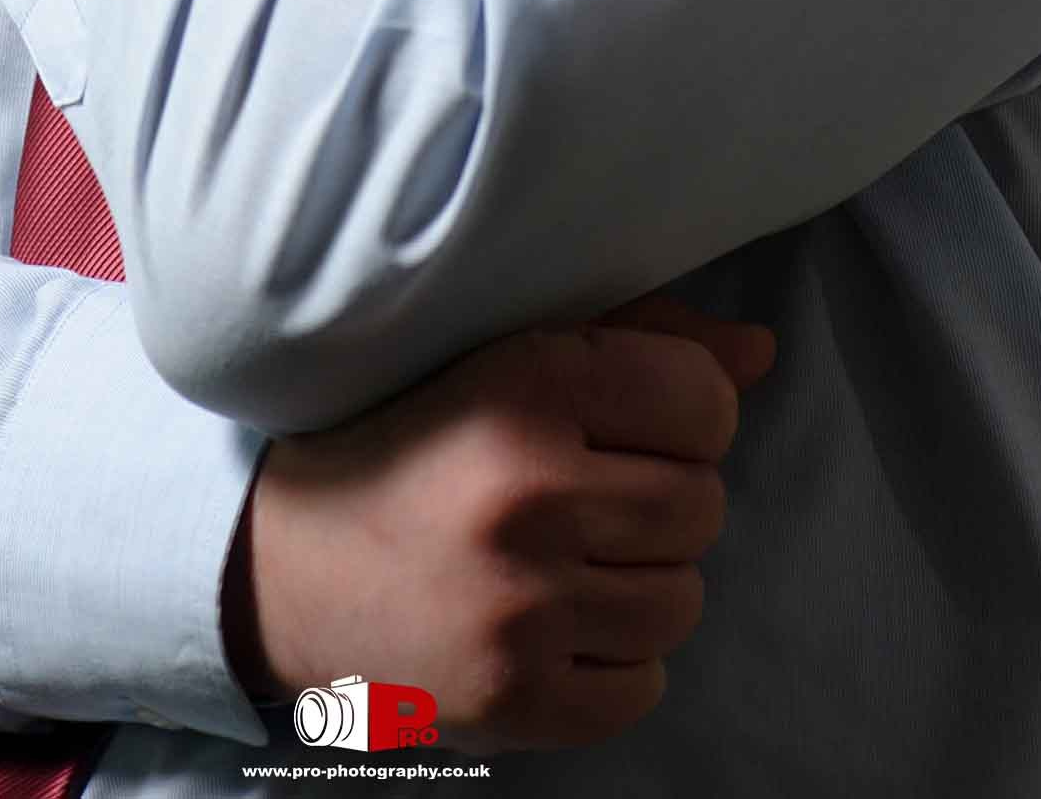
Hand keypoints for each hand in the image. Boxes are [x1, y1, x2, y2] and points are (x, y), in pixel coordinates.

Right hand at [222, 293, 775, 753]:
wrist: (277, 563)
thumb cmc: (407, 439)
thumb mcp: (505, 355)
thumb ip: (640, 340)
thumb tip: (763, 355)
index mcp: (525, 386)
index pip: (704, 402)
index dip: (682, 414)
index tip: (629, 423)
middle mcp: (527, 494)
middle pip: (702, 505)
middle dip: (660, 499)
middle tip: (590, 495)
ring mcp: (520, 607)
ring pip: (682, 600)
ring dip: (641, 582)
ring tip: (568, 559)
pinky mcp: (513, 699)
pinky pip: (643, 687)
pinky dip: (613, 661)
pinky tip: (554, 622)